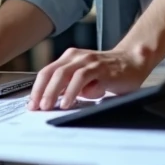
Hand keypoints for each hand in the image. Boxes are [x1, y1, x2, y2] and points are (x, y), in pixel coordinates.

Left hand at [28, 47, 149, 110]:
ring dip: (53, 92)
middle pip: (51, 73)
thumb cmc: (108, 73)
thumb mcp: (84, 79)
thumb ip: (69, 86)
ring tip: (47, 107)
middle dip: (40, 91)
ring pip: (63, 74)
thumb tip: (51, 102)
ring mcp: (87, 61)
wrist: (133, 61)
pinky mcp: (100, 68)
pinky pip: (81, 78)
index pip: (47, 72)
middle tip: (36, 107)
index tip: (31, 104)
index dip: (37, 88)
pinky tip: (67, 102)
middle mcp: (76, 57)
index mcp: (69, 58)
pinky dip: (72, 91)